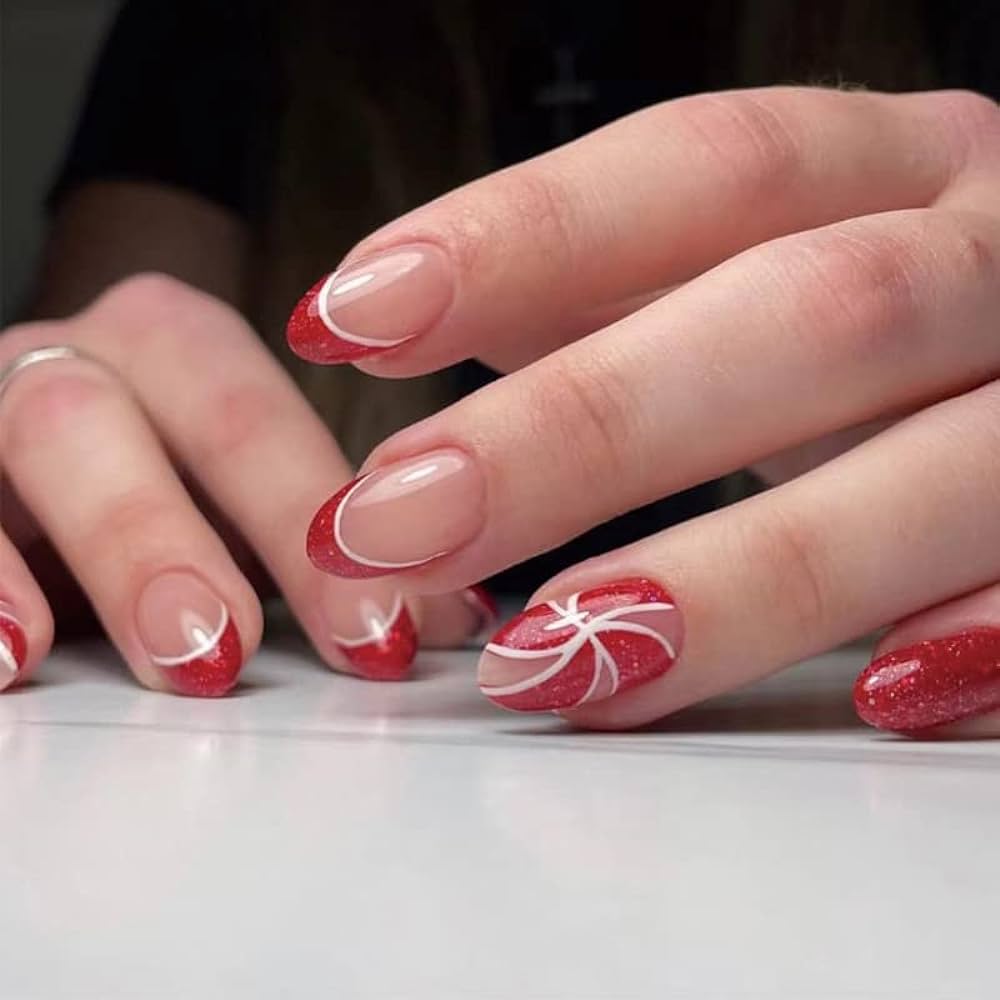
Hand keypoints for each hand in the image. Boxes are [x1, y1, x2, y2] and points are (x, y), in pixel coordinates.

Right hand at [0, 276, 488, 694]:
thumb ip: (328, 549)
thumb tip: (456, 621)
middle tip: (231, 654)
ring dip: (109, 552)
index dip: (314, 524)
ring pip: (39, 439)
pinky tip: (9, 664)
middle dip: (188, 536)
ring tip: (156, 659)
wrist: (43, 426)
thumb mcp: (240, 500)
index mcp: (180, 349)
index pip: (254, 419)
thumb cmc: (157, 472)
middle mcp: (83, 357)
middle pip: (133, 416)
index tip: (377, 634)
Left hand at [288, 86, 999, 734]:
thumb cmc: (876, 310)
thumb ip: (596, 278)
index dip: (526, 236)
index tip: (348, 318)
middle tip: (393, 522)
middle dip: (587, 429)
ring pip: (932, 471)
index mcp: (897, 169)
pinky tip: (868, 702)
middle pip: (807, 315)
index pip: (708, 168)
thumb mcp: (749, 258)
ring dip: (738, 579)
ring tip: (548, 659)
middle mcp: (993, 263)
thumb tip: (397, 310)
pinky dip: (977, 638)